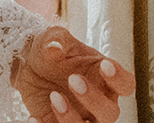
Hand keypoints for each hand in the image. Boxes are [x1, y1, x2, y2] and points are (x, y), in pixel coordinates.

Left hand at [12, 28, 133, 122]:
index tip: (105, 65)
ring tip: (54, 97)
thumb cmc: (51, 51)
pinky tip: (32, 118)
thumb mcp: (52, 38)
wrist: (27, 65)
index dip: (120, 79)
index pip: (125, 84)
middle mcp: (98, 102)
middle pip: (110, 113)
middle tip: (73, 79)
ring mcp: (81, 117)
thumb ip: (56, 39)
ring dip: (72, 119)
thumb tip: (55, 47)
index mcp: (104, 78)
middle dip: (94, 100)